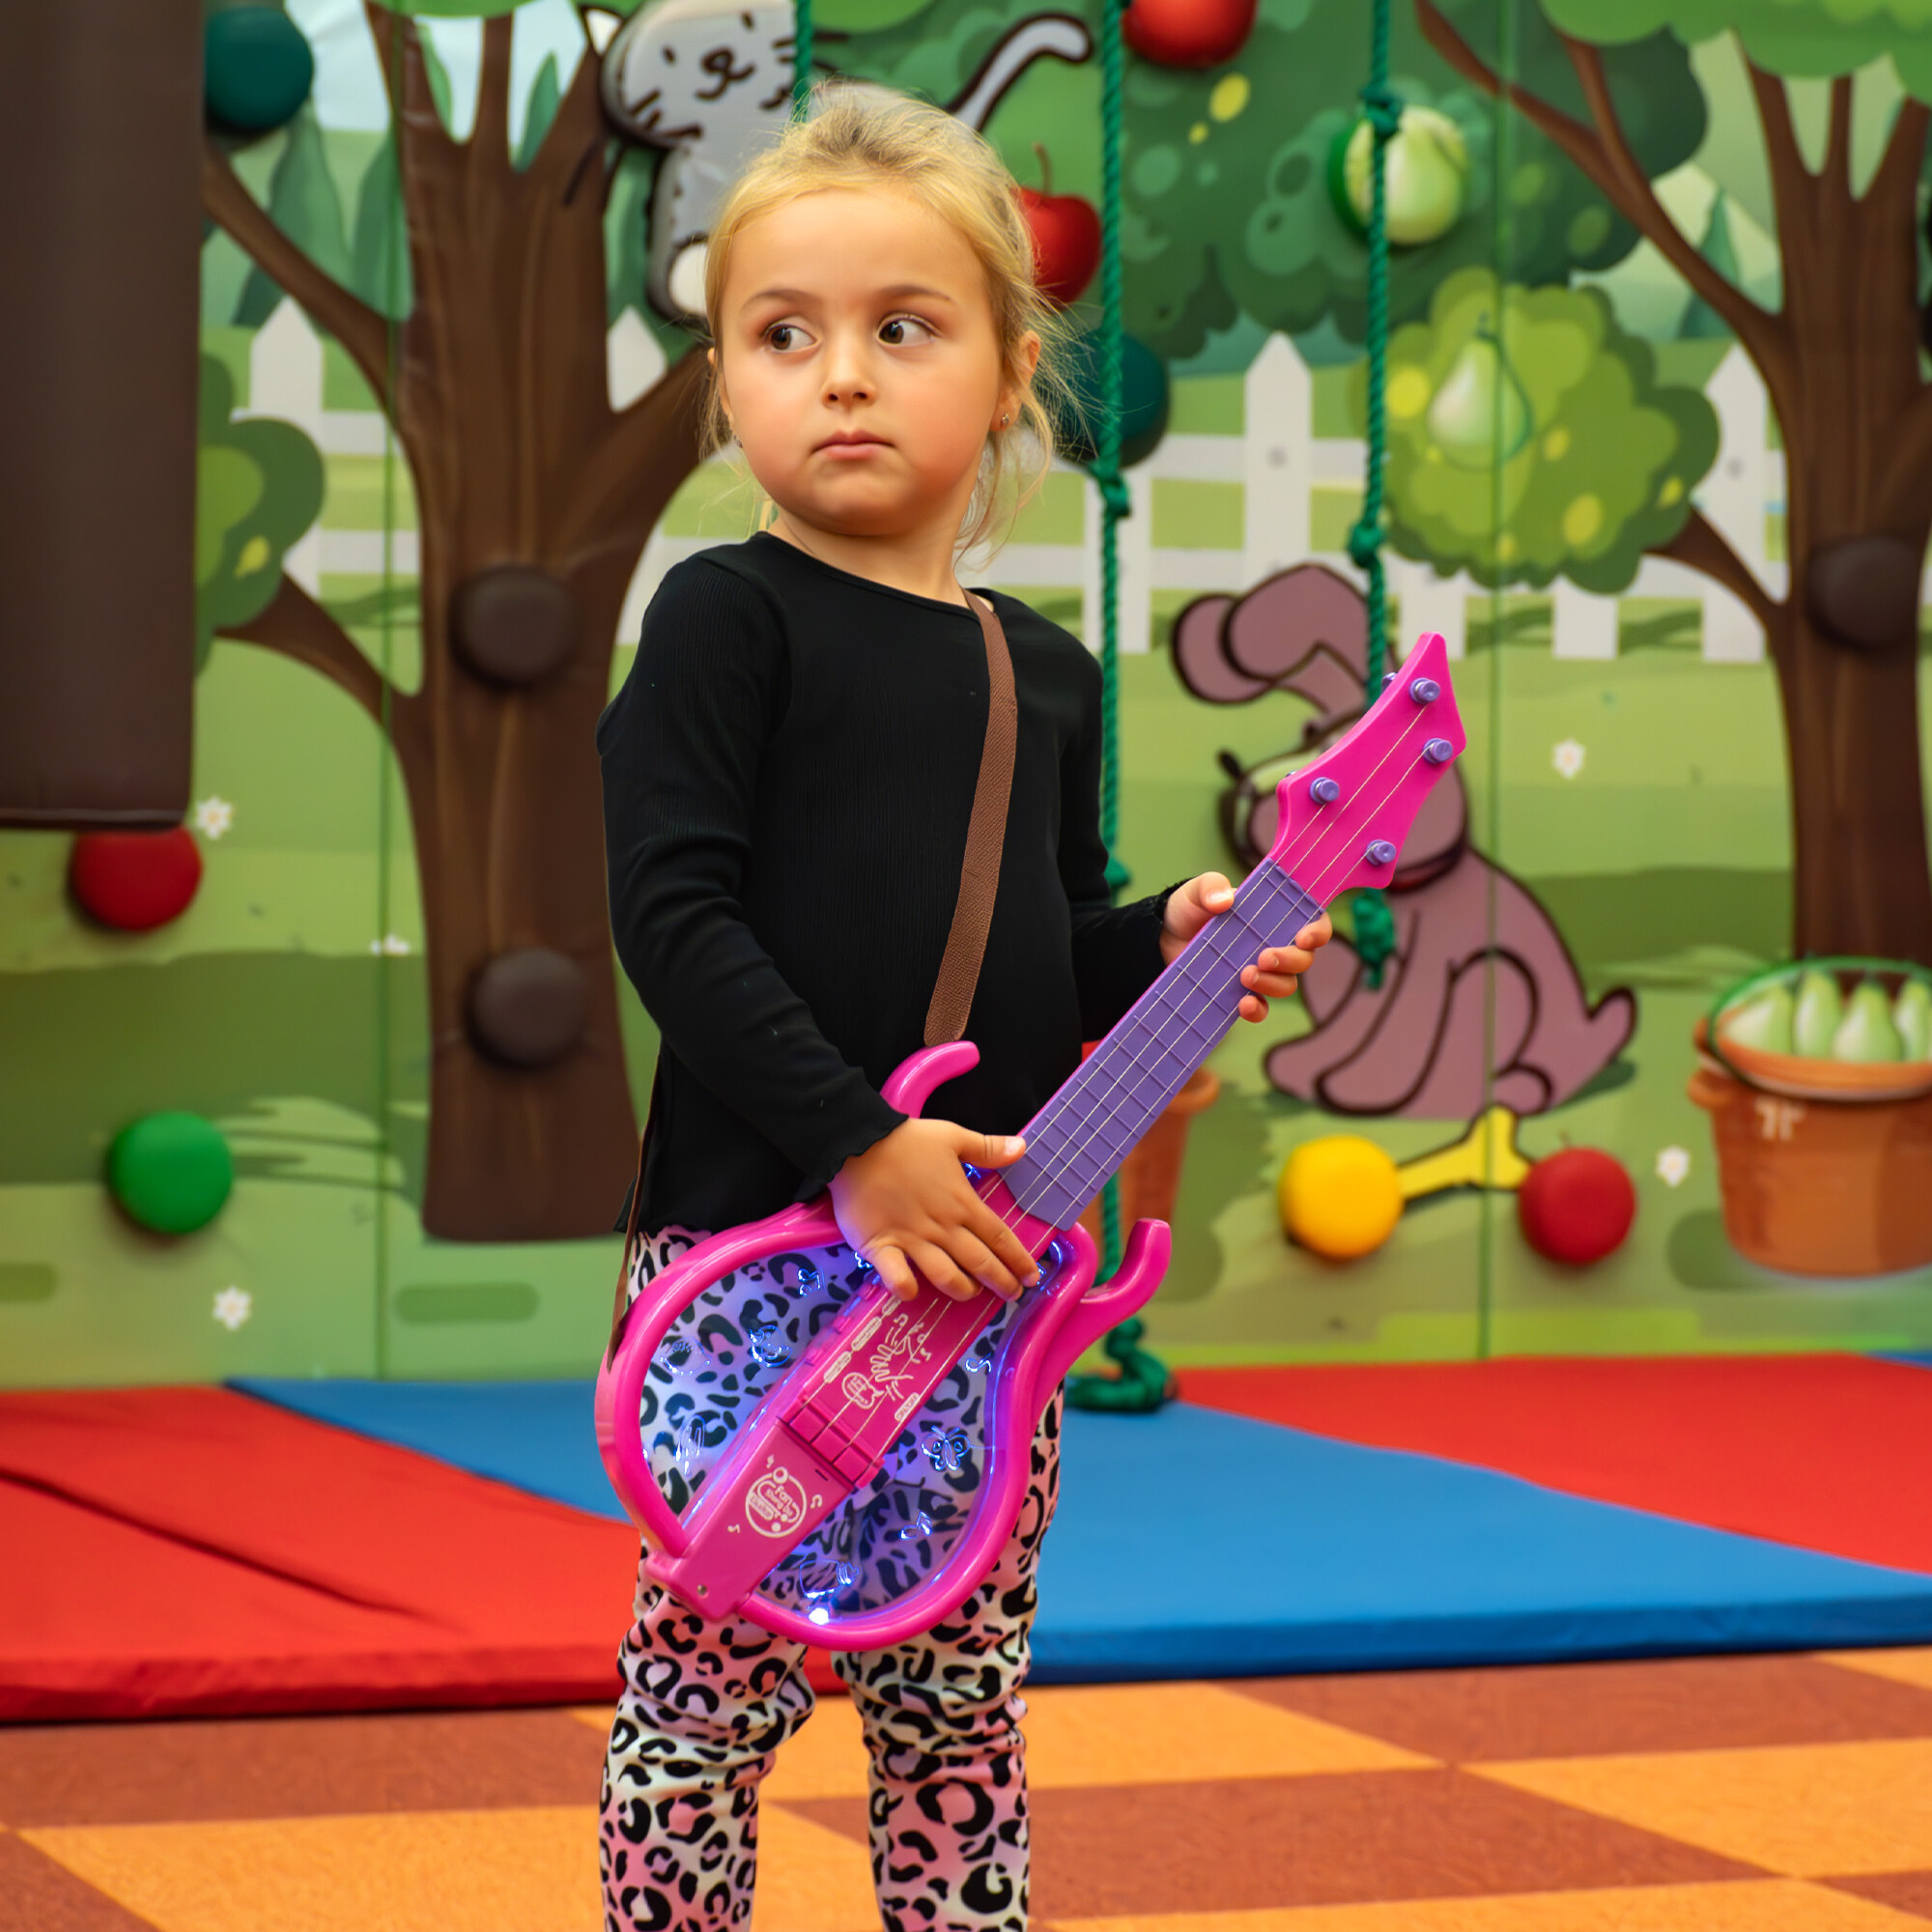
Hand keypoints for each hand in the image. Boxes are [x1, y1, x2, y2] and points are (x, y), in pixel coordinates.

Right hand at [829, 1117, 1040, 1303]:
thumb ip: (987, 1148)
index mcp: (962, 1202)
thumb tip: (1022, 1147)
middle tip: (1013, 1295)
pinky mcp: (881, 1245)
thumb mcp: (952, 1137)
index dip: (1018, 1259)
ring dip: (963, 1289)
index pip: (999, 1236)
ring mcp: (912, 1238)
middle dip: (1001, 1282)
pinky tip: (912, 1293)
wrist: (857, 1142)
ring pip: (945, 1275)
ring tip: (971, 1294)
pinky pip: (896, 1275)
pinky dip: (906, 1287)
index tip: (1032, 1275)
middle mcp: (942, 1226)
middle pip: (979, 1261)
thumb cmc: (907, 1141)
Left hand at [1160, 872, 1333, 1022]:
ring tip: (1245, 975)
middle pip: (1303, 959)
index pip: (1313, 923)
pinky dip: (1258, 1010)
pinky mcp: (1241, 994)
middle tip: (1264, 957)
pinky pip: (1262, 1008)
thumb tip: (1226, 899)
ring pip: (1287, 985)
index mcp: (1274, 917)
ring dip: (1273, 983)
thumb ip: (1210, 887)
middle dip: (1291, 960)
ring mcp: (1260, 972)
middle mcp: (1274, 945)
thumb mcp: (1196, 892)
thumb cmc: (1189, 910)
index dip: (1318, 931)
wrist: (1162, 939)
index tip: (1304, 937)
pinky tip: (1243, 1004)